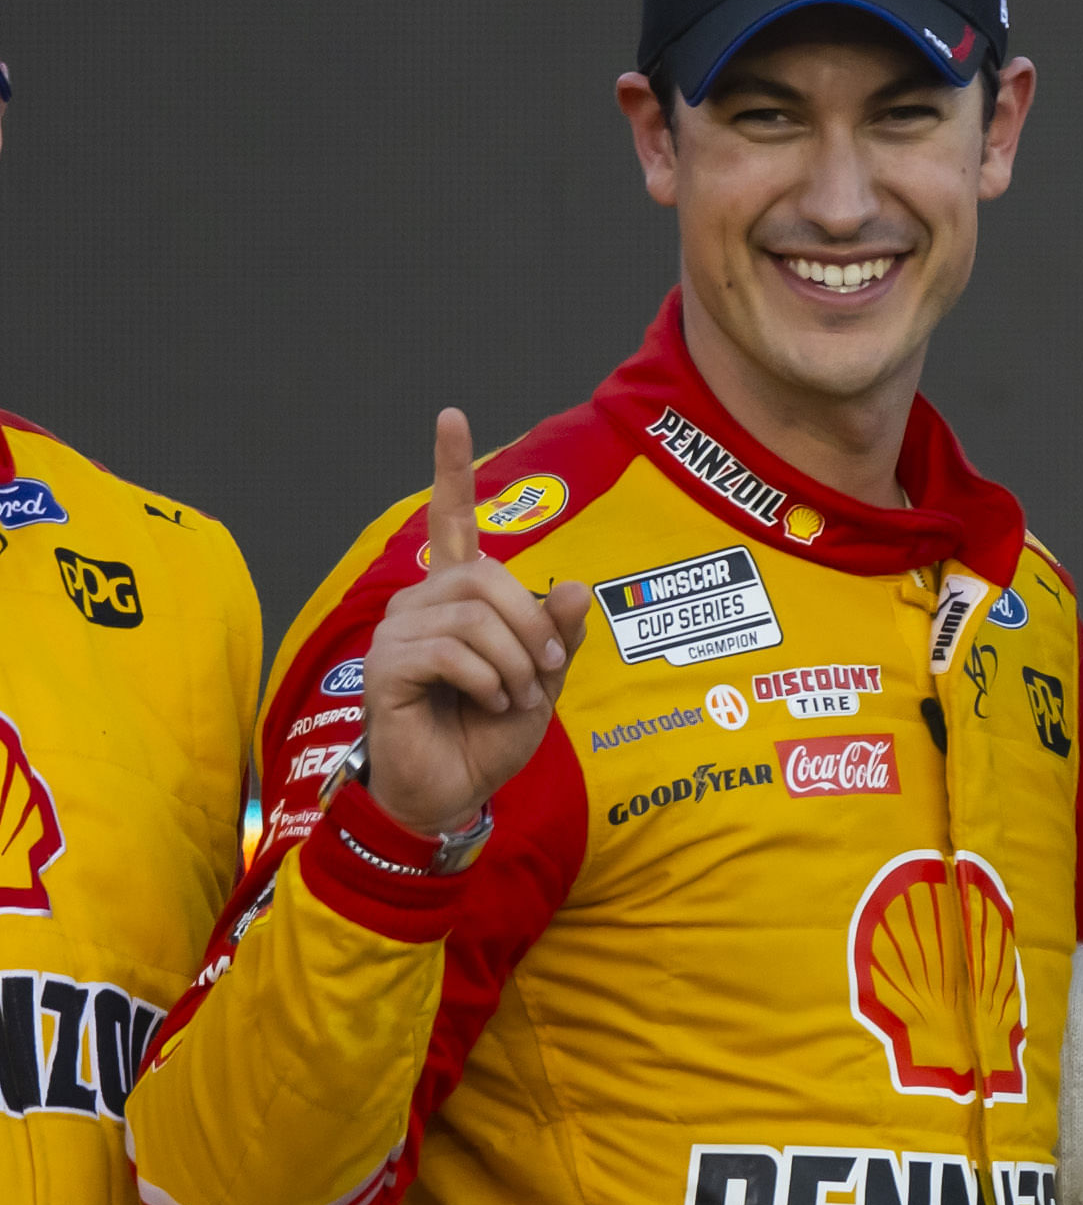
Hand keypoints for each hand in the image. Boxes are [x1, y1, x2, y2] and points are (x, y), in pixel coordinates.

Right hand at [361, 410, 590, 843]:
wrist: (452, 789)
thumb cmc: (490, 733)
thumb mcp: (544, 681)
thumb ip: (559, 635)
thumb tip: (576, 586)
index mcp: (459, 599)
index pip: (452, 522)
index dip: (451, 470)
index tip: (449, 415)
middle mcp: (422, 602)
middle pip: (489, 579)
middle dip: (533, 628)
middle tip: (542, 674)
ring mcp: (398, 631)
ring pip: (473, 616)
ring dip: (513, 661)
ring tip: (512, 695)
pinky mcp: (386, 664)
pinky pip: (450, 651)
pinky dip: (486, 680)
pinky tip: (485, 702)